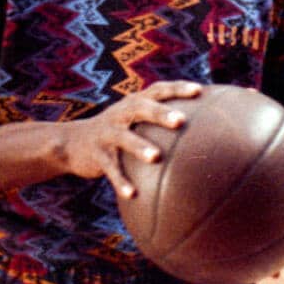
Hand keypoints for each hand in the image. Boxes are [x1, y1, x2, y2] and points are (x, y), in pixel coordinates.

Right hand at [61, 80, 199, 198]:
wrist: (74, 142)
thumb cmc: (120, 132)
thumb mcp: (136, 121)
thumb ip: (163, 123)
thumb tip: (210, 135)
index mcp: (134, 103)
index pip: (158, 90)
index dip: (177, 88)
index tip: (199, 91)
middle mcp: (120, 113)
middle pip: (140, 107)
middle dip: (160, 113)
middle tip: (180, 121)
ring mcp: (106, 133)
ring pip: (123, 137)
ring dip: (139, 145)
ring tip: (156, 157)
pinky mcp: (96, 154)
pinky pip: (110, 168)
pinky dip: (120, 181)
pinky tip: (133, 194)